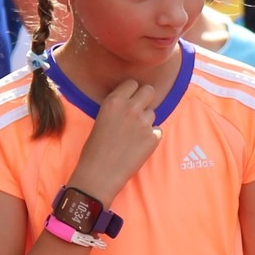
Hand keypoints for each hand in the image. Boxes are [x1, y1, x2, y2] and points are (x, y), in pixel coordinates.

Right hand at [72, 79, 162, 203]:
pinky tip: (139, 146)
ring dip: (147, 121)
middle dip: (146, 99)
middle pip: (149, 91)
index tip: (130, 100)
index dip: (132, 92)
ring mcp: (144, 123)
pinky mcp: (153, 138)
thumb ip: (118, 107)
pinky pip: (158, 131)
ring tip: (133, 135)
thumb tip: (133, 102)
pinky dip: (152, 137)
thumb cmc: (96, 147)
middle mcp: (130, 108)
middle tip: (139, 111)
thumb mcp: (102, 117)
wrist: (100, 172)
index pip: (132, 83)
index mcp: (114, 101)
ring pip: (153, 113)